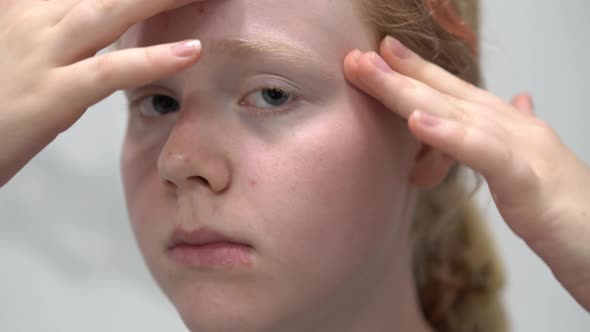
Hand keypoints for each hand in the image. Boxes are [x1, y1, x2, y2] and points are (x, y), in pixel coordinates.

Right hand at [0, 0, 207, 186]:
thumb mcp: (21, 47)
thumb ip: (54, 27)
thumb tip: (98, 23)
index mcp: (28, 8)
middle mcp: (35, 20)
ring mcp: (41, 55)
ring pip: (110, 13)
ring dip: (160, 0)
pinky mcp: (51, 94)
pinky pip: (108, 71)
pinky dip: (152, 60)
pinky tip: (191, 51)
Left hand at [343, 35, 589, 310]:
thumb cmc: (565, 206)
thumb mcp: (531, 164)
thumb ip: (516, 132)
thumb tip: (517, 101)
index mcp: (506, 125)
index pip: (454, 91)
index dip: (418, 71)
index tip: (381, 54)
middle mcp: (510, 126)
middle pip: (446, 94)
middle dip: (400, 74)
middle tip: (359, 57)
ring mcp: (520, 147)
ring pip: (457, 112)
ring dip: (411, 92)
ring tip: (373, 74)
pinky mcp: (526, 178)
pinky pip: (483, 152)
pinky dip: (450, 135)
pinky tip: (418, 122)